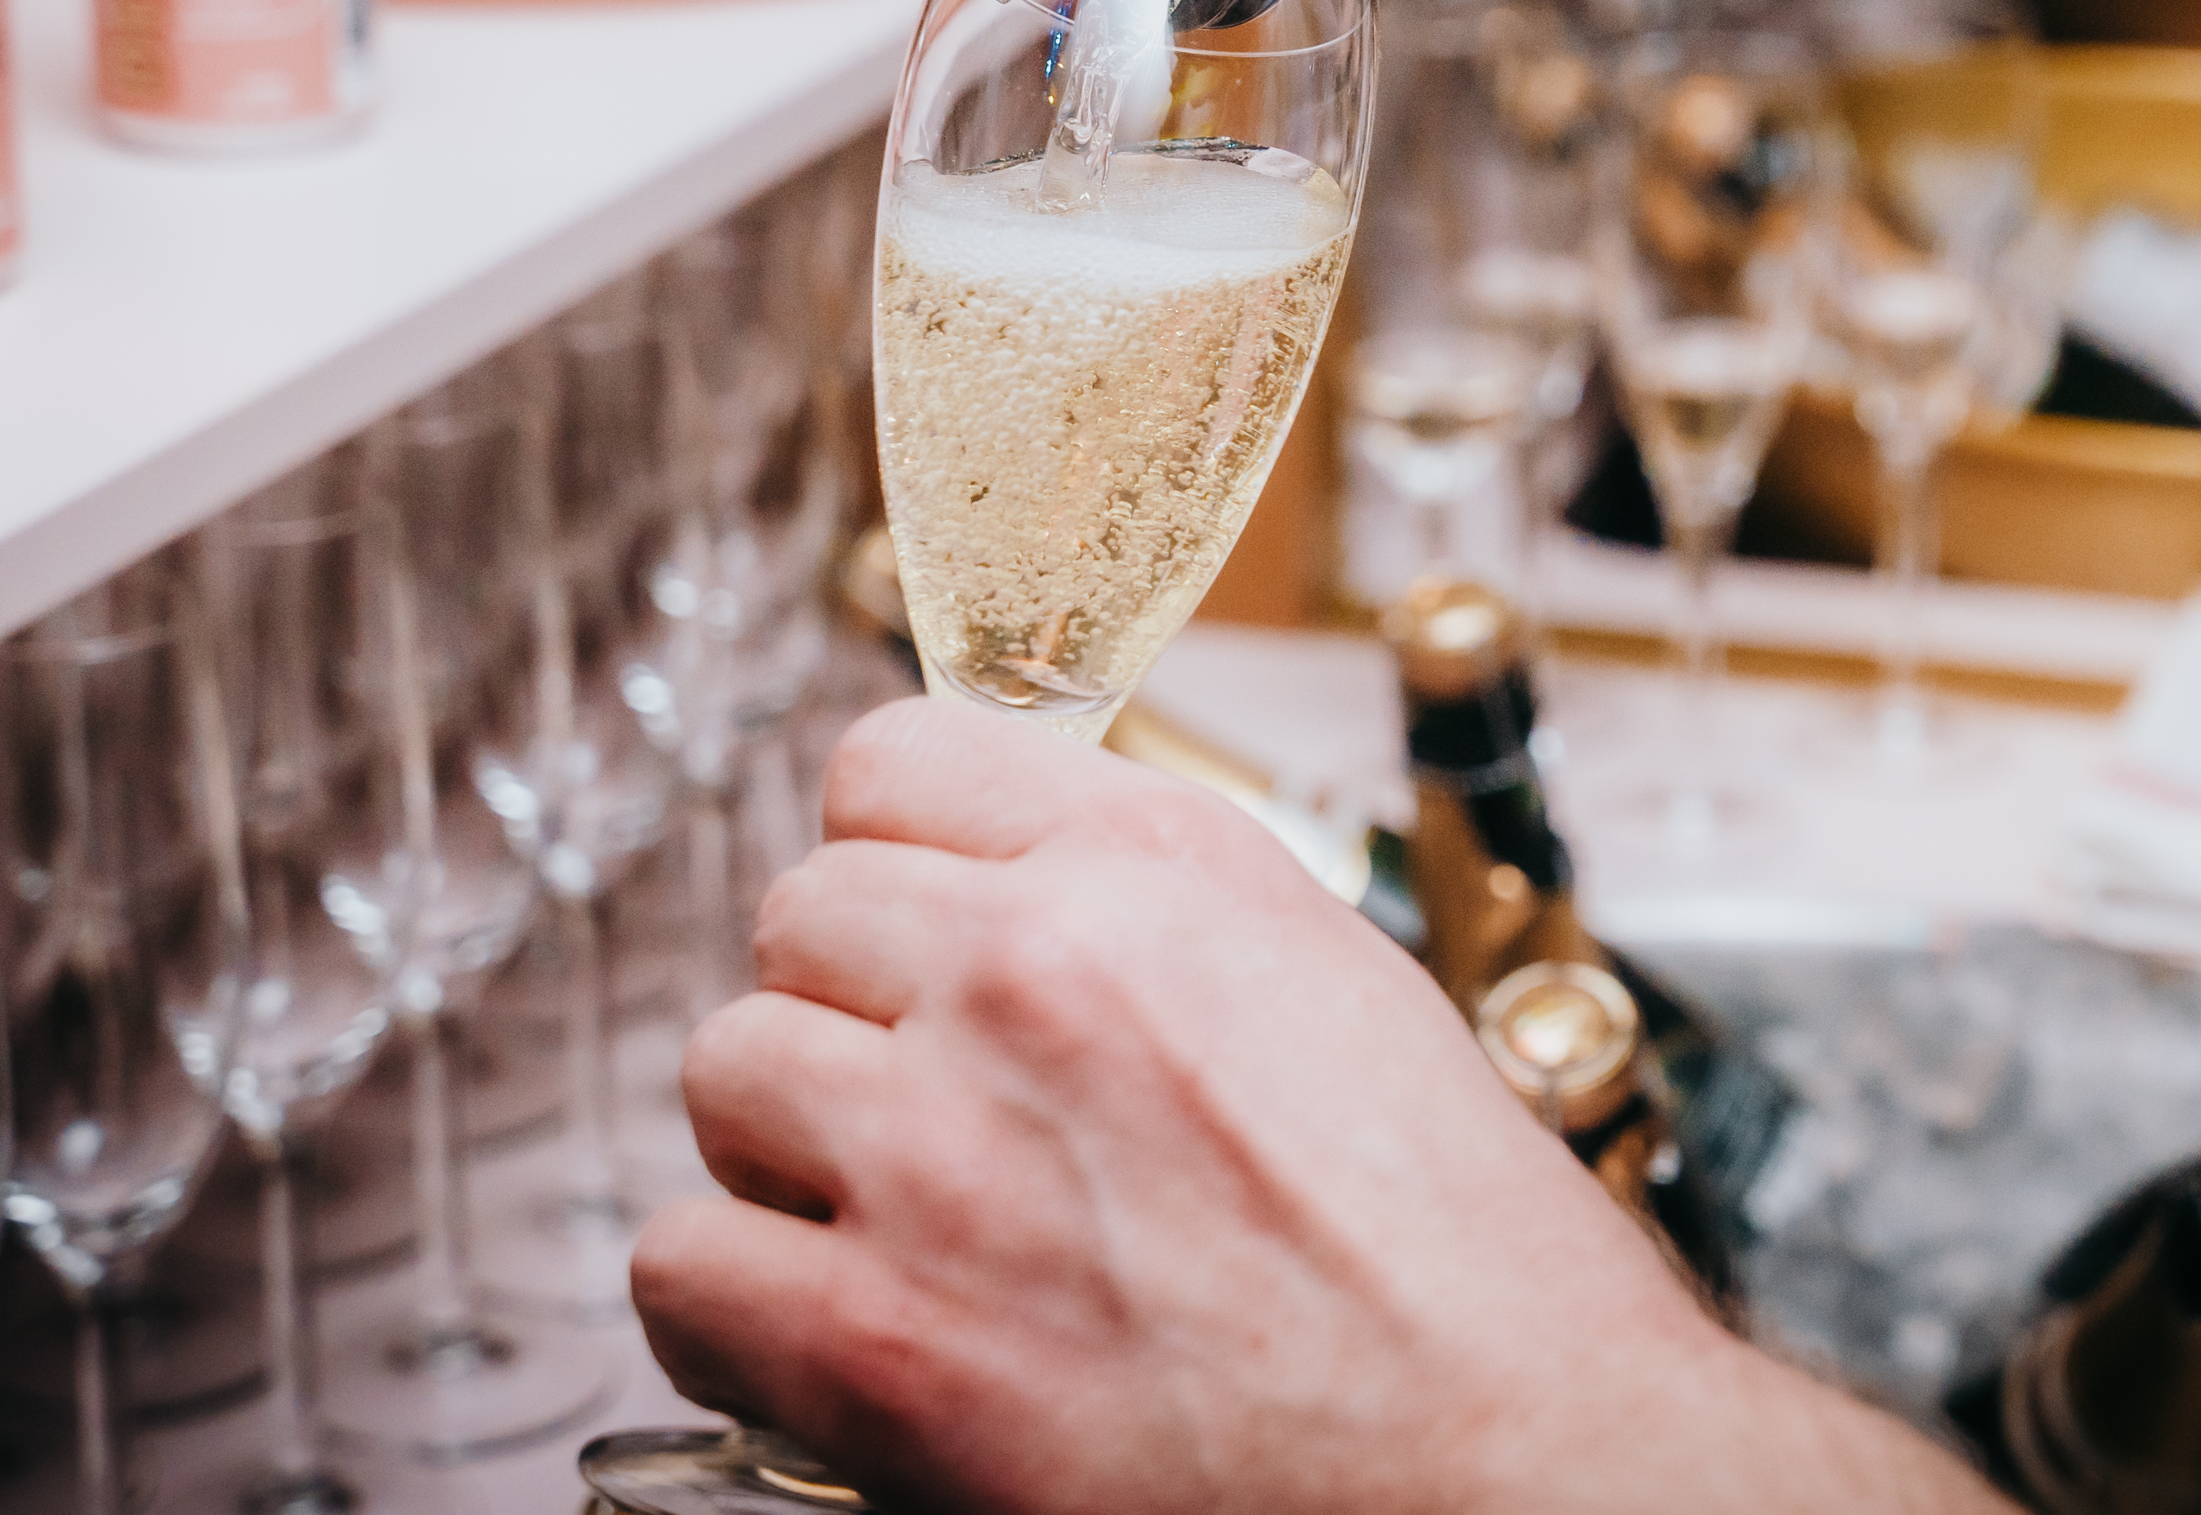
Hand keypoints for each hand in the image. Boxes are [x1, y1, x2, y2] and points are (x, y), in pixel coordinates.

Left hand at [635, 697, 1997, 1514]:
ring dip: (789, 1149)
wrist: (1517, 1469)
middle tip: (928, 1106)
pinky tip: (835, 1336)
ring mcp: (943, 1151)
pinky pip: (684, 1265)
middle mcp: (1036, 974)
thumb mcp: (1337, 991)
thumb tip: (1020, 899)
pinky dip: (737, 1309)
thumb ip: (1159, 922)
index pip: (893, 757)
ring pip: (723, 1068)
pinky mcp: (880, 1341)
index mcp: (1163, 872)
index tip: (917, 921)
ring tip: (893, 1223)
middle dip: (851, 1010)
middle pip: (799, 912)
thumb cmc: (1468, 1273)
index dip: (898, 856)